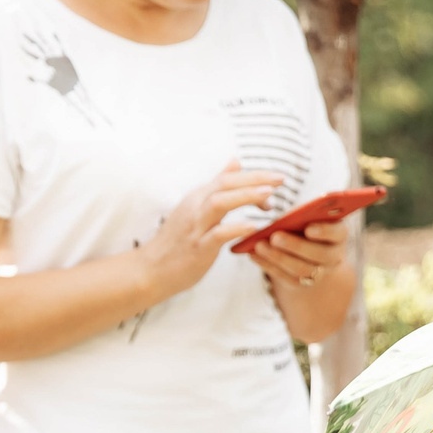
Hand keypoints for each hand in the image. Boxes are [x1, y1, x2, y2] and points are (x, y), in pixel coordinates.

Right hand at [136, 161, 282, 303]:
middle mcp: (195, 208)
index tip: (277, 177)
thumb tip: (236, 161)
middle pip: (225, 185)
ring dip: (245, 197)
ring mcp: (195, 227)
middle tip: (281, 180)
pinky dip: (235, 228)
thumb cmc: (177, 240)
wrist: (151, 270)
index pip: (227, 178)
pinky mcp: (197, 247)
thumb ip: (216, 185)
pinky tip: (253, 226)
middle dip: (254, 180)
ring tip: (269, 196)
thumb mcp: (196, 207)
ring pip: (219, 203)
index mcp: (197, 198)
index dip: (253, 175)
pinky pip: (217, 235)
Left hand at [251, 216, 349, 291]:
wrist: (306, 253)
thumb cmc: (305, 226)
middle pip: (318, 254)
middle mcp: (333, 256)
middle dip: (295, 246)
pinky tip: (253, 254)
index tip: (309, 228)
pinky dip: (268, 265)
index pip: (338, 233)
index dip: (325, 231)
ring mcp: (319, 273)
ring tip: (259, 245)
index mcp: (339, 235)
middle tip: (275, 237)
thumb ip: (301, 215)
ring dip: (278, 257)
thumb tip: (281, 216)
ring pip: (301, 269)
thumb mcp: (308, 217)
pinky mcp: (301, 284)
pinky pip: (285, 278)